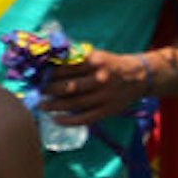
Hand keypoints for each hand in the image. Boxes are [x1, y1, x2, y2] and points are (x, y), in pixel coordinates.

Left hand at [42, 45, 157, 122]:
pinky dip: (69, 121)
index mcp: (97, 62)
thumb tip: (49, 64)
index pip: (68, 68)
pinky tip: (56, 120)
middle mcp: (101, 79)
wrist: (140, 77)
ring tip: (42, 105)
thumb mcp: (98, 56)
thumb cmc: (112, 65)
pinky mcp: (108, 110)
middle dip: (50, 89)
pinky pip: (85, 118)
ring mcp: (105, 96)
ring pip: (74, 103)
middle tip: (37, 90)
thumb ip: (77, 59)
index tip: (38, 75)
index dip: (50, 73)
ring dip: (55, 105)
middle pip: (69, 86)